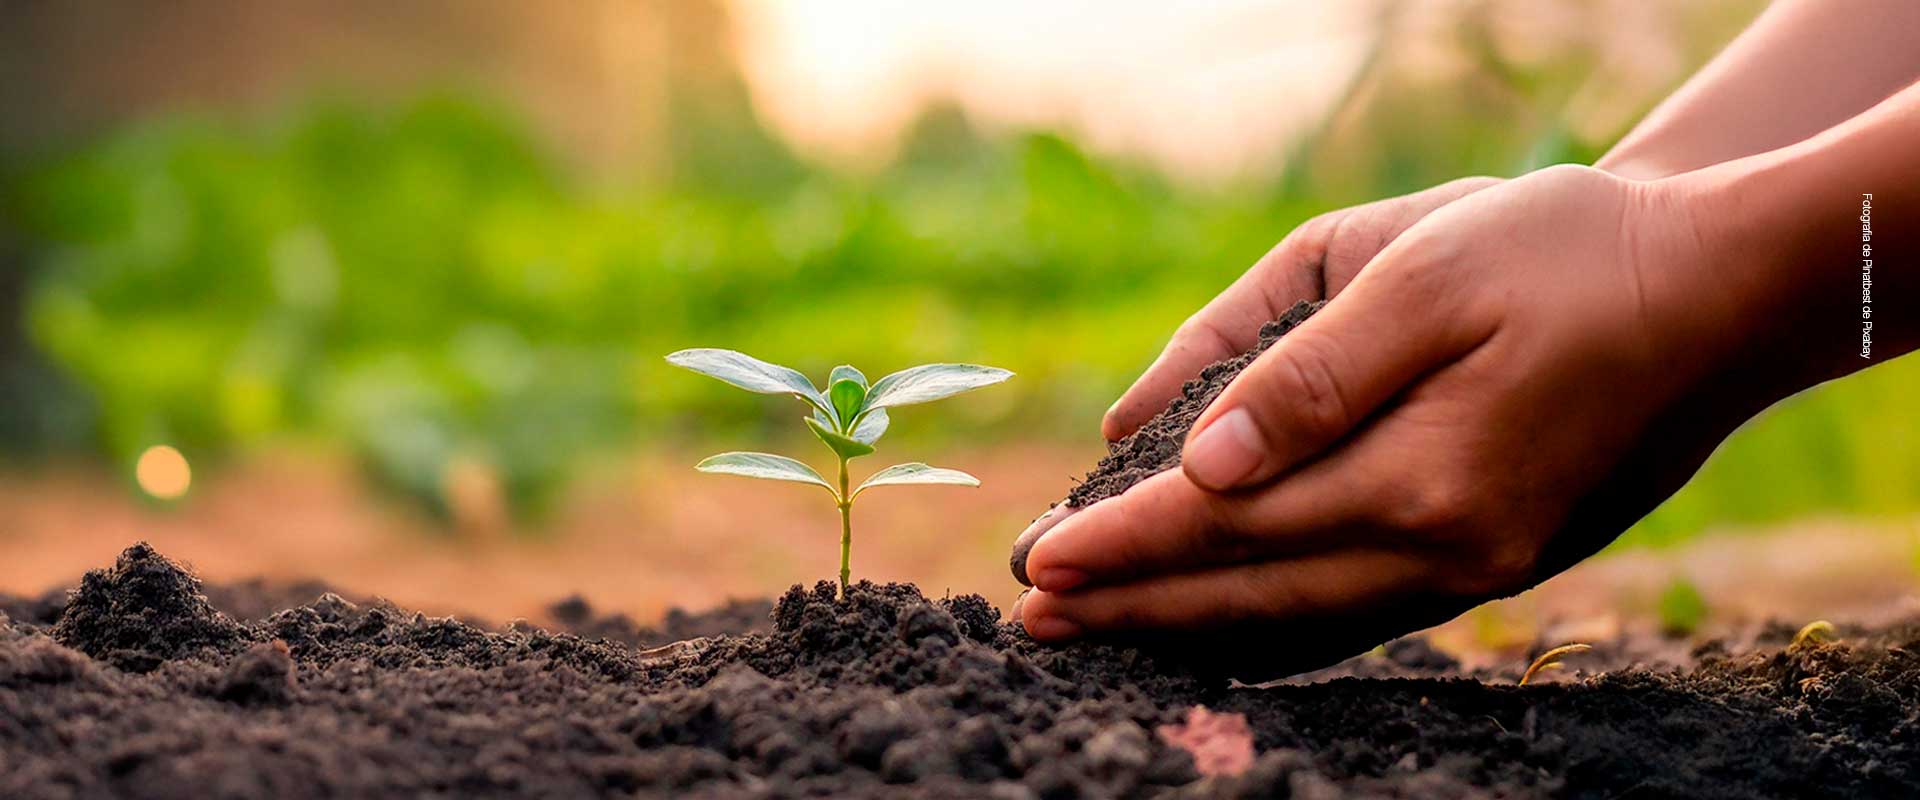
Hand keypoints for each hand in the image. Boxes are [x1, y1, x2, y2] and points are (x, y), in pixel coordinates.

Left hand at [1012, 165, 1779, 677]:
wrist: (1714, 291)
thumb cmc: (1567, 254)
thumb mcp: (1426, 272)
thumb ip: (1307, 374)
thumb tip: (1198, 459)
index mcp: (1422, 473)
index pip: (1230, 527)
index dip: (1124, 546)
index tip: (1038, 562)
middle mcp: (1446, 547)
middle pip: (1252, 594)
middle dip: (1133, 605)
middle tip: (1032, 615)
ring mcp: (1474, 568)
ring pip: (1301, 621)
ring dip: (1190, 625)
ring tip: (1100, 628)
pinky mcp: (1491, 564)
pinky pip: (1353, 616)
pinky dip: (1271, 624)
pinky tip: (1219, 625)